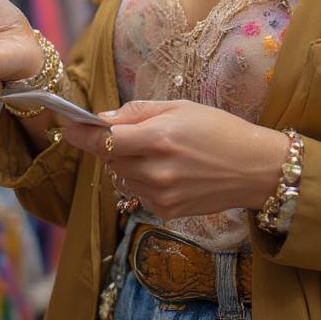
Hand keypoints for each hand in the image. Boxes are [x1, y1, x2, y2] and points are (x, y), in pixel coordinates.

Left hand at [62, 99, 289, 220]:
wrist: (253, 168)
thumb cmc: (219, 129)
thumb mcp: (180, 107)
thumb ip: (138, 112)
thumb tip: (103, 119)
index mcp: (159, 138)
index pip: (106, 140)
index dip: (82, 135)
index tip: (67, 127)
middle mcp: (156, 170)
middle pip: (110, 159)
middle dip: (110, 145)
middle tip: (130, 133)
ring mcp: (161, 195)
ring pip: (121, 178)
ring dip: (125, 164)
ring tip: (154, 151)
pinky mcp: (166, 212)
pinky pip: (137, 193)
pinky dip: (141, 180)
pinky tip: (165, 170)